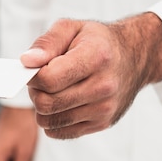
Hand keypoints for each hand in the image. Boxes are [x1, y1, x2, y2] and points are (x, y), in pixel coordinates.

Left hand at [21, 13, 161, 138]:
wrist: (134, 56)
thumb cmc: (97, 41)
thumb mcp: (71, 28)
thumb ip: (47, 43)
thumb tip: (27, 61)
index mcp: (96, 56)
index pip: (48, 79)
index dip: (33, 75)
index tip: (35, 68)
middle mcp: (104, 85)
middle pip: (47, 103)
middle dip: (35, 92)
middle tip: (42, 80)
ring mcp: (104, 108)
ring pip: (50, 121)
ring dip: (42, 108)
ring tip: (53, 90)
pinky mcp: (102, 123)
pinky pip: (60, 132)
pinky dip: (52, 121)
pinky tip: (60, 104)